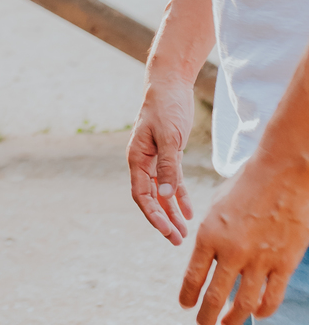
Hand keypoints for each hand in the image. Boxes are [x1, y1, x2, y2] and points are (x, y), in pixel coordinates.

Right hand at [128, 75, 195, 243]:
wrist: (170, 84)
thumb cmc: (166, 107)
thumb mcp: (169, 137)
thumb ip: (168, 166)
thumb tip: (166, 195)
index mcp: (136, 158)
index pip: (141, 195)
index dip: (153, 215)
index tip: (167, 232)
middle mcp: (143, 162)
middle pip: (151, 198)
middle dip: (163, 220)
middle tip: (177, 241)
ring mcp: (155, 159)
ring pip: (162, 193)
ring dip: (171, 212)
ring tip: (183, 232)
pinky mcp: (169, 154)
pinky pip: (173, 181)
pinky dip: (180, 196)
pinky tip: (188, 211)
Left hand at [181, 155, 308, 324]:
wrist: (282, 173)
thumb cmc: (246, 185)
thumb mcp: (216, 207)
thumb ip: (210, 235)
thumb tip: (206, 261)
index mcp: (209, 234)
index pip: (192, 277)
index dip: (187, 296)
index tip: (185, 306)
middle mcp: (231, 251)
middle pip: (214, 296)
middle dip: (205, 316)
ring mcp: (259, 259)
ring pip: (243, 304)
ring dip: (232, 320)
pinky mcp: (284, 263)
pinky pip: (271, 298)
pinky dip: (261, 311)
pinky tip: (255, 314)